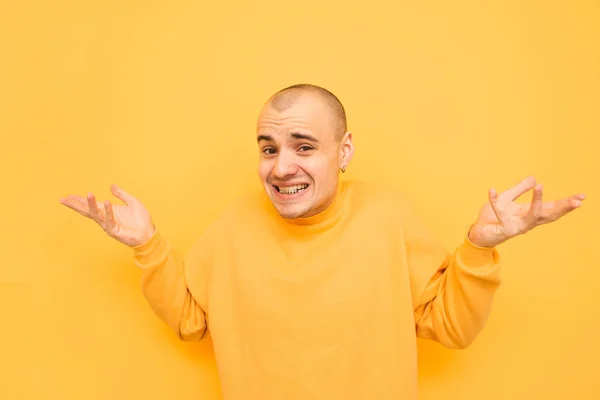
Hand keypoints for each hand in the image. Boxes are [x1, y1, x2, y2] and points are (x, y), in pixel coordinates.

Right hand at [60, 184, 154, 246]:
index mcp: (108, 211)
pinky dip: (108, 212)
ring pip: (97, 214)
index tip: (68, 196)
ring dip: (92, 204)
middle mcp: (106, 218)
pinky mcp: (115, 231)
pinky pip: (110, 221)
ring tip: (88, 194)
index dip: (80, 200)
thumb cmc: (141, 220)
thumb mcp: (132, 202)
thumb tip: (111, 186)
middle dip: (76, 204)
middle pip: (87, 210)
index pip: (91, 204)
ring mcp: (109, 225)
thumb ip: (121, 194)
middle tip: (63, 199)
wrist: (149, 234)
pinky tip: (107, 203)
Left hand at [468, 176, 584, 247]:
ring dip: (536, 201)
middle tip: (578, 201)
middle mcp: (527, 222)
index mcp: (530, 214)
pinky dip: (496, 201)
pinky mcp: (504, 229)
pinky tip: (492, 191)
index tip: (581, 197)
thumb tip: (535, 178)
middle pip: (549, 214)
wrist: (478, 232)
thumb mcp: (506, 199)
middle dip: (563, 207)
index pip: (552, 208)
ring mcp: (517, 227)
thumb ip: (519, 189)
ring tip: (540, 186)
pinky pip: (501, 213)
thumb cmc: (493, 217)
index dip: (566, 203)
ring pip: (531, 216)